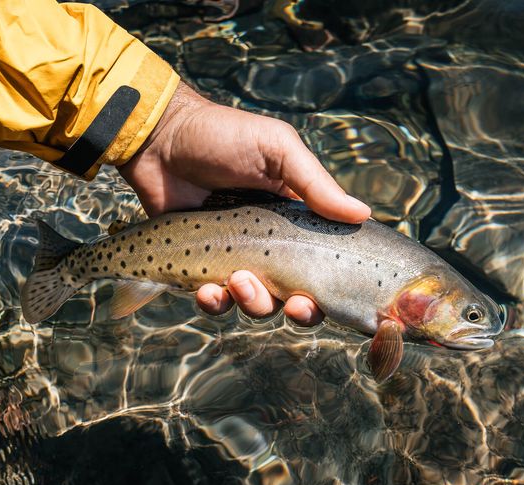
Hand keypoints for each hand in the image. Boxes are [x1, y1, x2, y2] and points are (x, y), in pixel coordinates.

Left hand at [117, 82, 369, 324]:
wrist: (161, 138)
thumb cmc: (223, 135)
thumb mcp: (277, 149)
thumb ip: (316, 185)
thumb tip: (363, 214)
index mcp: (296, 220)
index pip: (324, 265)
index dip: (330, 288)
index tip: (326, 296)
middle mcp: (270, 245)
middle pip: (296, 296)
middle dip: (299, 309)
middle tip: (292, 303)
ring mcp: (234, 258)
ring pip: (256, 304)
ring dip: (253, 303)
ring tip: (238, 281)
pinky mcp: (200, 267)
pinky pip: (214, 300)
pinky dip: (214, 302)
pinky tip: (208, 289)